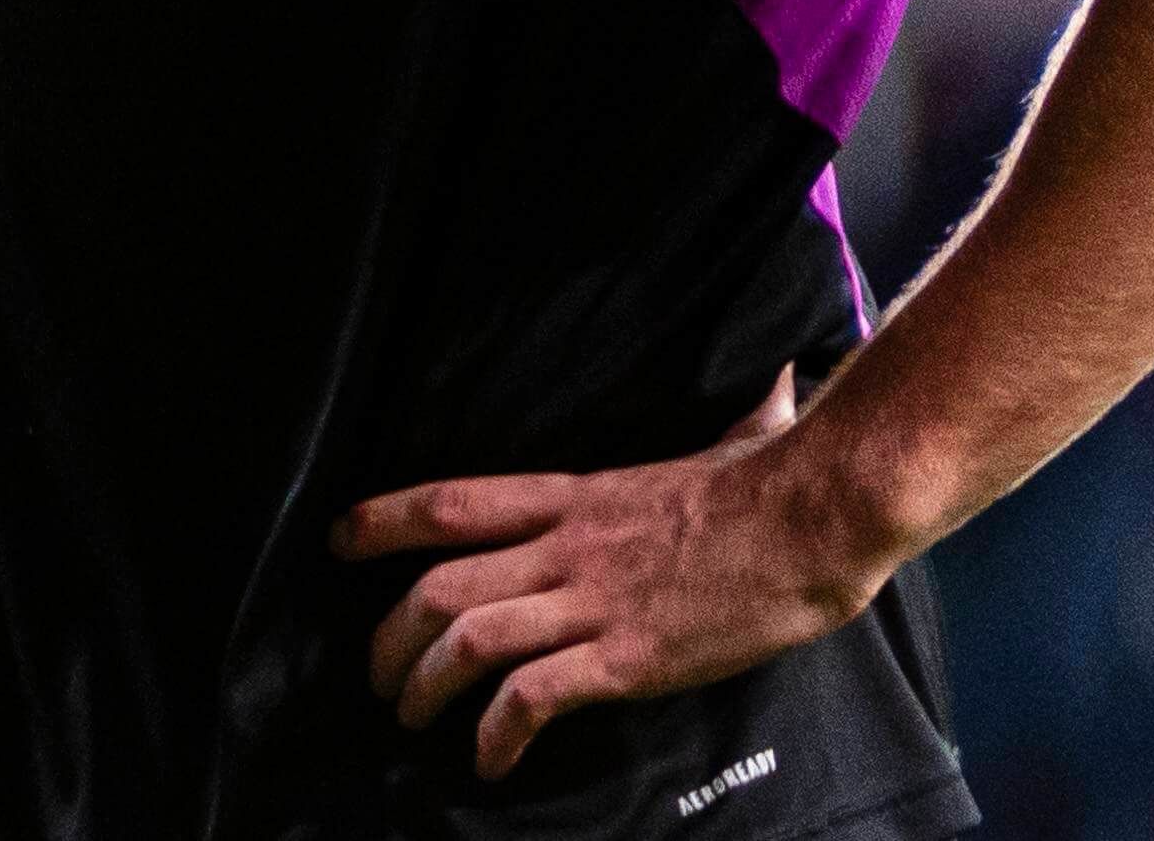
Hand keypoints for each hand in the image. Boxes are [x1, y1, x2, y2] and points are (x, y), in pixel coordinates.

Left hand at [331, 369, 898, 780]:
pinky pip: (532, 697)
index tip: (340, 539)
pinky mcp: (624, 658)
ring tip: (411, 718)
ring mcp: (592, 603)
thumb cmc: (777, 483)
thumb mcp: (733, 441)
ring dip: (423, 687)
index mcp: (577, 495)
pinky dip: (496, 735)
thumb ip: (735, 424)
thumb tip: (777, 391)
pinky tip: (490, 762)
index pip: (454, 501)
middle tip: (378, 674)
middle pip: (439, 584)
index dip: (385, 520)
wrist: (813, 520)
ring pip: (468, 640)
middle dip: (389, 636)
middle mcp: (567, 547)